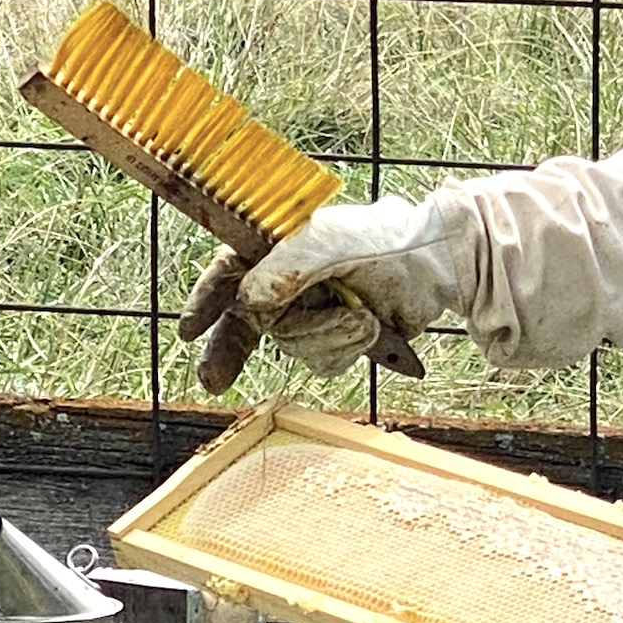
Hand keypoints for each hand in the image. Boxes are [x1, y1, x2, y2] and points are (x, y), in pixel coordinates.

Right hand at [176, 196, 472, 390]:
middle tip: (213, 381)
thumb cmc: (384, 241)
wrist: (434, 267)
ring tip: (361, 316)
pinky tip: (369, 329)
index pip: (229, 273)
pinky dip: (347, 349)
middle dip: (231, 352)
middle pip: (245, 323)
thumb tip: (249, 300)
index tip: (188, 330)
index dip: (206, 301)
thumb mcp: (331, 244)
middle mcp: (288, 282)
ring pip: (292, 346)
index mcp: (278, 248)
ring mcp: (310, 310)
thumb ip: (287, 268)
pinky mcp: (334, 336)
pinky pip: (322, 361)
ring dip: (328, 338)